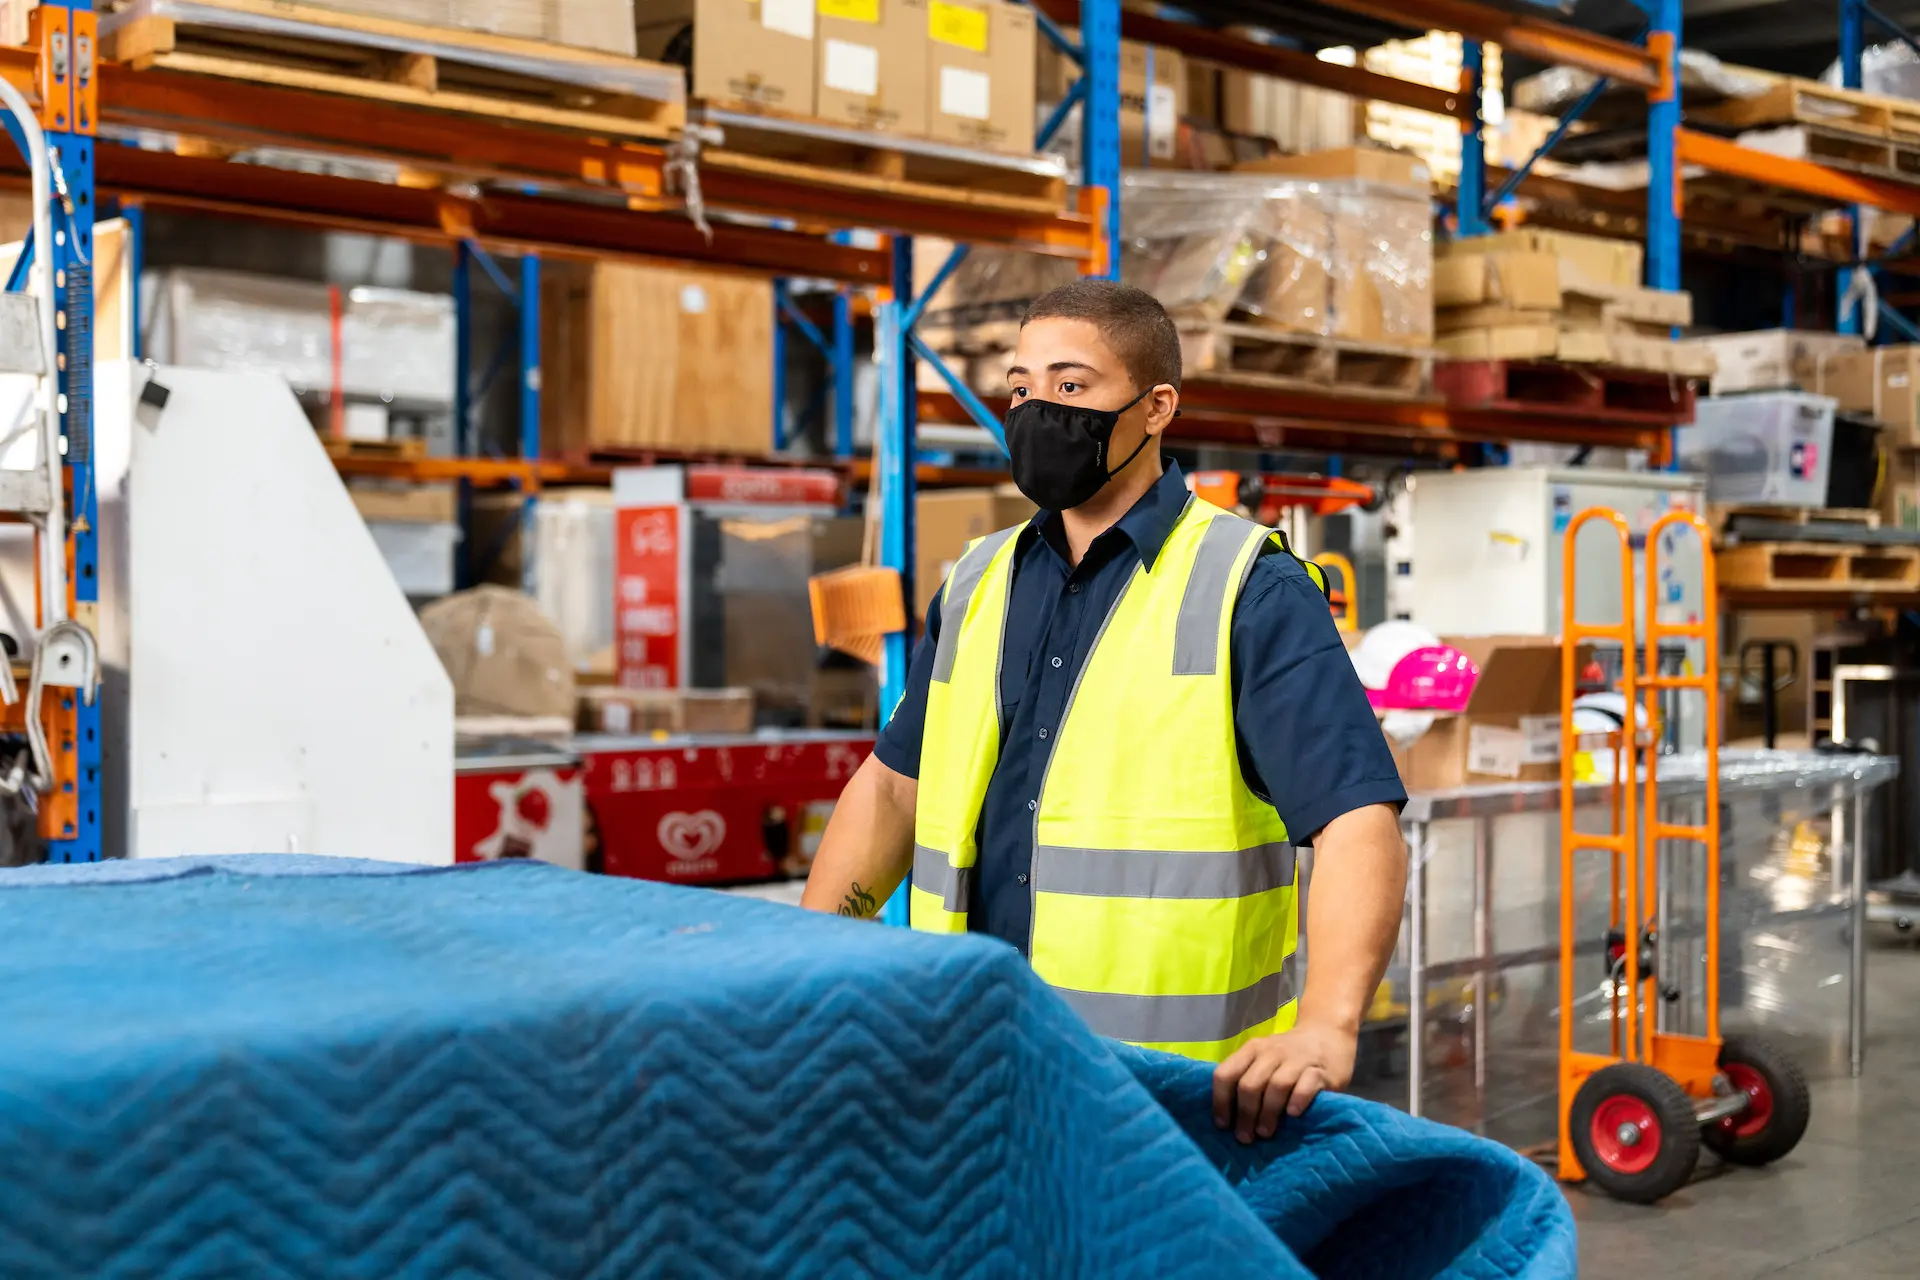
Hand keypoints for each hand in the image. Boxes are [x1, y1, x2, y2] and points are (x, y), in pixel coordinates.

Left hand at [1211, 1021, 1357, 1142]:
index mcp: (1252, 1050)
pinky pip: (1306, 1086)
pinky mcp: (1320, 1071)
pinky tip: (1292, 1114)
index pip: (1226, 1074)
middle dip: (1245, 1114)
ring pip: (1277, 1085)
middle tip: (1246, 1137)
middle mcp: (1271, 1052)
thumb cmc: (1288, 1056)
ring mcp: (1297, 1060)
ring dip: (1268, 1112)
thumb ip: (1247, 1078)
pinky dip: (1297, 1100)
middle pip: (1250, 1084)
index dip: (1220, 1102)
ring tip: (1265, 1132)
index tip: (1223, 1125)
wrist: (1328, 1035)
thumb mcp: (1263, 1059)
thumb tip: (1229, 1119)